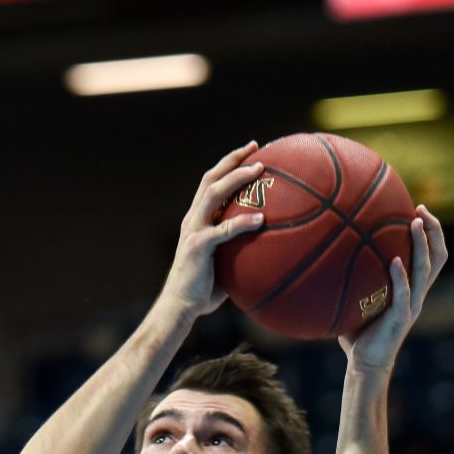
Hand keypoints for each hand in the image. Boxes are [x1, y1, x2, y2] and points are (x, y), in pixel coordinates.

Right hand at [159, 142, 267, 319]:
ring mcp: (193, 230)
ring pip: (213, 194)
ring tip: (259, 169)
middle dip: (233, 160)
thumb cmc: (204, 289)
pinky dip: (242, 222)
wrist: (180, 306)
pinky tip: (262, 219)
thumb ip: (240, 249)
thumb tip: (273, 247)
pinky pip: (223, 230)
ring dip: (237, 178)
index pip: (211, 183)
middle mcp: (193, 219)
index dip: (229, 164)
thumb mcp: (224, 262)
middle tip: (257, 147)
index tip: (252, 151)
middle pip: (211, 179)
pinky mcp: (197, 246)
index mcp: (197, 220)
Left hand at [340, 205, 447, 371]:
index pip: (430, 256)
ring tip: (415, 223)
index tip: (417, 209)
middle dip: (433, 230)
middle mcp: (417, 294)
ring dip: (422, 245)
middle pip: (437, 256)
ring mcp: (412, 305)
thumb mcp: (358, 300)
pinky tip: (394, 261)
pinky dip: (401, 276)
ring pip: (426, 270)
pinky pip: (404, 293)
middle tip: (420, 210)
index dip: (430, 232)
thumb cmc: (358, 333)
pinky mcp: (401, 318)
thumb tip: (327, 255)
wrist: (365, 364)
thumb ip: (352, 279)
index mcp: (412, 289)